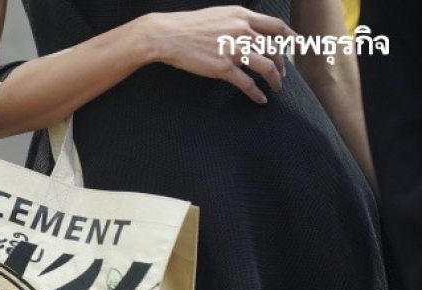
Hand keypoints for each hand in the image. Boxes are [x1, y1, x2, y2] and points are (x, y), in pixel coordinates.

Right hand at [134, 6, 297, 103]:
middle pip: (274, 50)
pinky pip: (247, 84)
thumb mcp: (219, 15)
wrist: (167, 35)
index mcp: (242, 17)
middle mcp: (242, 32)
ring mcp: (234, 50)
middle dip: (281, 64)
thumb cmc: (189, 25)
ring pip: (266, 67)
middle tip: (281, 74)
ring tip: (276, 87)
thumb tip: (251, 31)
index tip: (298, 46)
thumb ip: (238, 22)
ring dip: (275, 80)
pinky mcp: (223, 68)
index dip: (291, 37)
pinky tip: (260, 99)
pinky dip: (257, 94)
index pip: (277, 26)